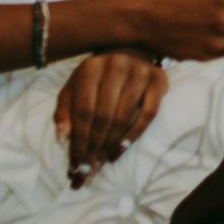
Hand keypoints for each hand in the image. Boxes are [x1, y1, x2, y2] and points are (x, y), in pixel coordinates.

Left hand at [53, 50, 166, 187]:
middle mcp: (116, 66)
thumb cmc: (96, 78)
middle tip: (87, 172)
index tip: (74, 165)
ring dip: (110, 144)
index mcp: (90, 68)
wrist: (129, 51)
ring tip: (100, 165)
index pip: (83, 111)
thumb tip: (63, 138)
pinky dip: (134, 134)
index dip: (79, 139)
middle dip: (94, 147)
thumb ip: (65, 111)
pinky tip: (119, 150)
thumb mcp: (74, 89)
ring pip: (124, 116)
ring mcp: (140, 72)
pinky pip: (149, 113)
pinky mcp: (159, 79)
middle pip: (103, 116)